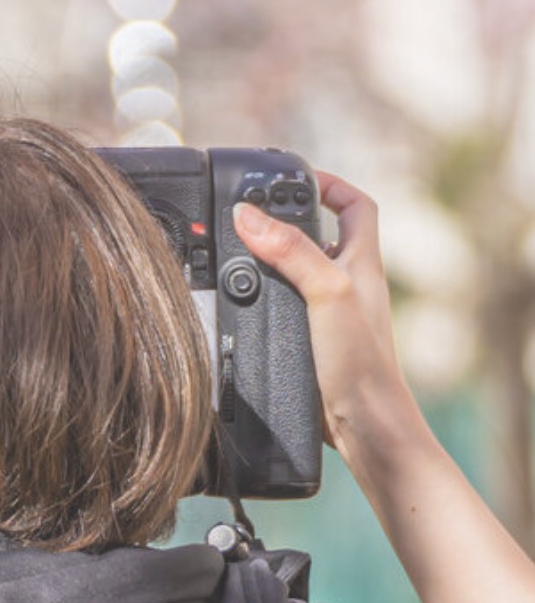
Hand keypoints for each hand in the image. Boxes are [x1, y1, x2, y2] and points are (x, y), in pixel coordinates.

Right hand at [231, 173, 420, 467]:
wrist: (363, 423)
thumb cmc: (360, 362)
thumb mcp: (325, 292)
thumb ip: (289, 251)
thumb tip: (248, 216)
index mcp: (362, 262)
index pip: (355, 205)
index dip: (329, 184)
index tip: (295, 178)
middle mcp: (349, 283)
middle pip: (321, 234)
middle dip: (288, 220)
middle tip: (252, 215)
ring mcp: (332, 313)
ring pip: (300, 271)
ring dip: (270, 260)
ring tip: (238, 254)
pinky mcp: (314, 340)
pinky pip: (287, 305)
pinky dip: (264, 298)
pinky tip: (244, 305)